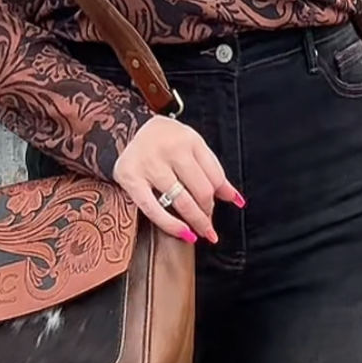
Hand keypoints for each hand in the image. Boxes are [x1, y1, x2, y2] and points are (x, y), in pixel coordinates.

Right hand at [113, 116, 243, 242]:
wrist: (125, 128)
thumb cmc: (164, 141)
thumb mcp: (192, 147)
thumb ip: (213, 171)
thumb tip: (236, 199)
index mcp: (189, 139)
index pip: (215, 175)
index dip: (221, 196)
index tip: (218, 207)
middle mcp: (170, 149)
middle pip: (201, 189)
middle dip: (208, 211)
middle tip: (208, 224)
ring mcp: (150, 165)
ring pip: (182, 201)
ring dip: (196, 221)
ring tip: (201, 232)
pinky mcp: (131, 179)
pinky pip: (154, 209)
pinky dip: (172, 225)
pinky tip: (184, 233)